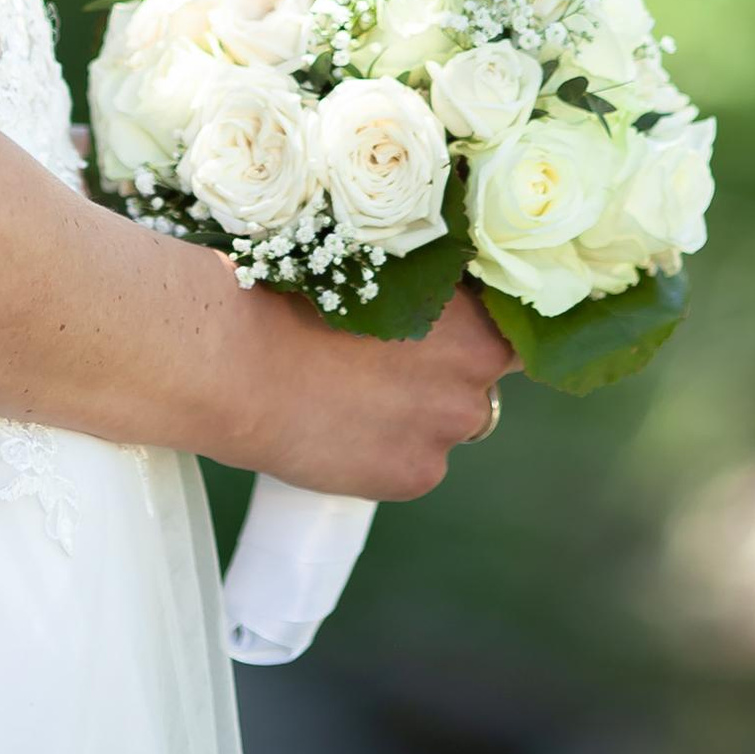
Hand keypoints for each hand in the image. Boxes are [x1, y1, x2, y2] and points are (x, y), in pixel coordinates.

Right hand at [247, 280, 516, 501]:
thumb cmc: (297, 297)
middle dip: (444, 377)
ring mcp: (445, 433)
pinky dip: (386, 452)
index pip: (512, 330)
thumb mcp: (376, 278)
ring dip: (416, 416)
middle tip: (387, 365)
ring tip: (352, 397)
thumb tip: (434, 303)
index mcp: (472, 321)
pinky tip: (341, 430)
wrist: (242, 361)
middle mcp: (474, 380)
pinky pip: (413, 463)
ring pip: (445, 425)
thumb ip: (420, 295)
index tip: (447, 330)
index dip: (480, 331)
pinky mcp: (414, 476)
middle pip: (480, 382)